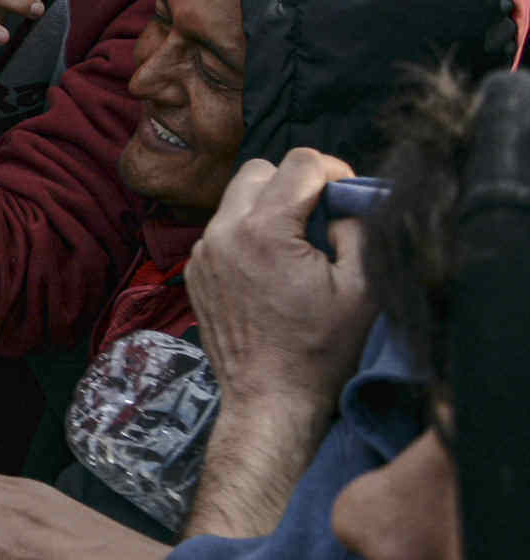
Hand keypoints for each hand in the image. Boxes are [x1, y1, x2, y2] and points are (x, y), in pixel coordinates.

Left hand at [184, 152, 373, 420]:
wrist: (270, 398)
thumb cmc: (321, 350)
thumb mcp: (362, 289)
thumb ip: (359, 230)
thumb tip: (348, 199)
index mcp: (265, 230)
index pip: (298, 162)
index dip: (334, 170)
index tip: (349, 195)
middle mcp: (224, 231)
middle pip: (260, 170)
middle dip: (296, 182)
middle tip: (324, 215)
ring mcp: (203, 250)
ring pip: (236, 197)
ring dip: (270, 206)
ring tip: (300, 243)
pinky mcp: (196, 269)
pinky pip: (223, 228)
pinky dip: (249, 231)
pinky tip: (273, 266)